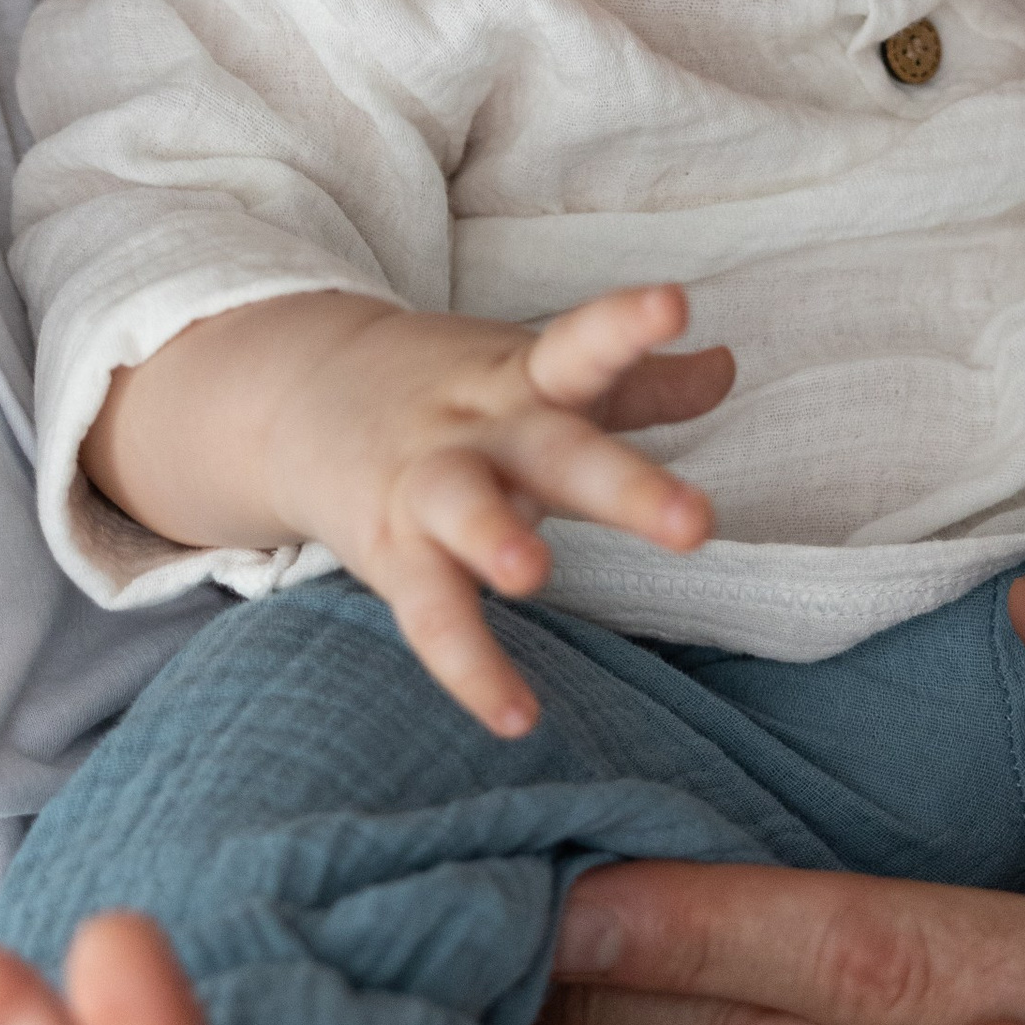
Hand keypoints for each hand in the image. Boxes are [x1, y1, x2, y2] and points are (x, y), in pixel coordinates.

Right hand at [95, 284, 733, 733]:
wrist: (298, 395)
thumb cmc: (452, 394)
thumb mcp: (537, 377)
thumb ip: (636, 381)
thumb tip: (727, 365)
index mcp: (526, 382)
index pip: (581, 344)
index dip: (626, 325)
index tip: (674, 305)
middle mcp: (482, 432)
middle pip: (553, 449)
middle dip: (621, 485)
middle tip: (695, 522)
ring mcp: (431, 490)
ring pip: (466, 514)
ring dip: (493, 539)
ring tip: (530, 574)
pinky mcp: (393, 554)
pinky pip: (432, 616)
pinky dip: (472, 670)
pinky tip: (519, 719)